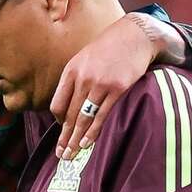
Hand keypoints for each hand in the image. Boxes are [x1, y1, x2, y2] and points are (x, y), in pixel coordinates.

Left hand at [49, 13, 183, 159]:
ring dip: (76, 139)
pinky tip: (88, 143)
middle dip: (64, 137)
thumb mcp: (84, 58)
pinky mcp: (117, 89)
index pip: (57, 103)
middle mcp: (82, 78)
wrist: (134, 36)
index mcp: (71, 71)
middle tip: (61, 155)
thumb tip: (68, 103)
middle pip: (69, 114)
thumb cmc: (108, 48)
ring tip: (71, 154)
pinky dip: (93, 131)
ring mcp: (99, 84)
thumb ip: (75, 79)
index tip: (61, 131)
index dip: (57, 120)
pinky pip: (102, 115)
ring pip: (83, 118)